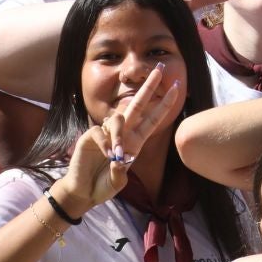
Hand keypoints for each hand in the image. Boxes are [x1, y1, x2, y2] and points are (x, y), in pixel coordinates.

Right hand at [54, 64, 183, 213]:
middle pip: (137, 104)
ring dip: (119, 136)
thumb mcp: (117, 182)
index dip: (165, 103)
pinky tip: (105, 156)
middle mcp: (123, 133)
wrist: (84, 192)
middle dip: (149, 86)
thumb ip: (120, 173)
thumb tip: (118, 159)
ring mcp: (106, 133)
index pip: (153, 118)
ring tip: (116, 155)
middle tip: (160, 69)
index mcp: (135, 141)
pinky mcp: (91, 136)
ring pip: (119, 119)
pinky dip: (105, 144)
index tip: (178, 87)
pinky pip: (100, 132)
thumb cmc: (103, 185)